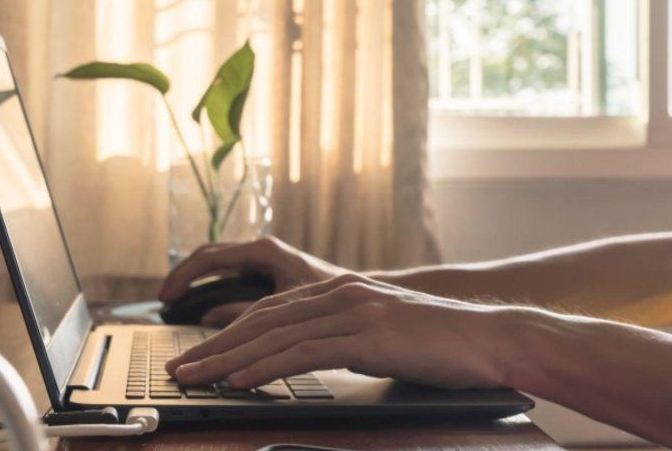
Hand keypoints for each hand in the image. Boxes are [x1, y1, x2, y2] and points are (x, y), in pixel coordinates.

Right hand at [159, 237, 350, 325]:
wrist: (362, 294)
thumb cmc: (335, 297)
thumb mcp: (287, 307)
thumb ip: (248, 312)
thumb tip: (209, 318)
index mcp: (264, 251)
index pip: (209, 258)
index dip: (183, 278)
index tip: (166, 298)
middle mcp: (260, 251)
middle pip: (207, 259)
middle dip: (183, 280)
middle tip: (162, 302)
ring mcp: (262, 260)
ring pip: (216, 266)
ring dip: (194, 283)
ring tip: (173, 304)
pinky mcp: (265, 273)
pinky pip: (228, 277)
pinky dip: (210, 290)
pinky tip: (200, 309)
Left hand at [164, 274, 513, 389]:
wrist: (492, 338)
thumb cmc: (443, 344)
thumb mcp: (384, 334)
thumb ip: (346, 337)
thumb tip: (311, 358)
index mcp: (342, 291)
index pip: (270, 311)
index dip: (229, 333)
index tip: (200, 355)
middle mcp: (340, 293)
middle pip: (261, 319)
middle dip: (215, 346)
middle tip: (179, 368)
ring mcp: (353, 310)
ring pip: (273, 335)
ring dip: (226, 360)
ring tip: (194, 378)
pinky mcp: (366, 334)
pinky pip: (301, 353)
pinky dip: (264, 368)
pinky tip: (239, 381)